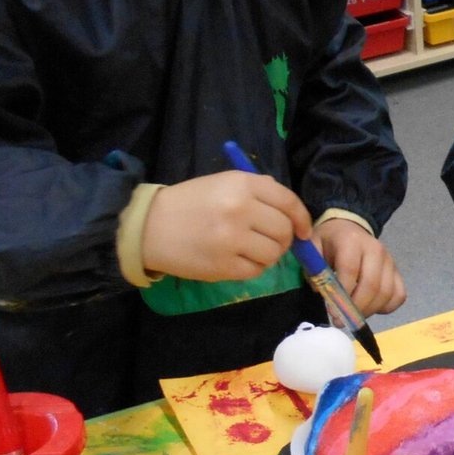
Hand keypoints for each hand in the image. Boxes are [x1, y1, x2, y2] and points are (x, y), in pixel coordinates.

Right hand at [141, 172, 310, 282]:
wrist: (150, 226)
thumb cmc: (190, 203)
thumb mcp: (223, 183)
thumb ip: (258, 191)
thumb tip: (291, 212)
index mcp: (242, 184)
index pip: (288, 202)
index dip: (301, 219)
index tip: (303, 231)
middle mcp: (240, 209)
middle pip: (284, 231)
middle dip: (283, 239)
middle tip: (268, 240)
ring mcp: (232, 239)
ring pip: (274, 253)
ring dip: (269, 255)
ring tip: (250, 250)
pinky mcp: (224, 265)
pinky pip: (256, 270)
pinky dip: (253, 267)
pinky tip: (237, 259)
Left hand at [316, 218, 405, 317]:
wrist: (350, 230)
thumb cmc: (330, 243)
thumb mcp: (313, 247)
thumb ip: (313, 268)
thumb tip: (322, 292)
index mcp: (351, 241)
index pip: (350, 270)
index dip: (342, 295)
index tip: (333, 313)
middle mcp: (375, 249)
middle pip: (372, 285)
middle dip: (356, 308)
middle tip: (342, 320)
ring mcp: (390, 261)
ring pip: (386, 293)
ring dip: (369, 310)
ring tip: (354, 316)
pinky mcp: (397, 272)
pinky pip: (398, 296)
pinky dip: (386, 307)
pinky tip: (371, 308)